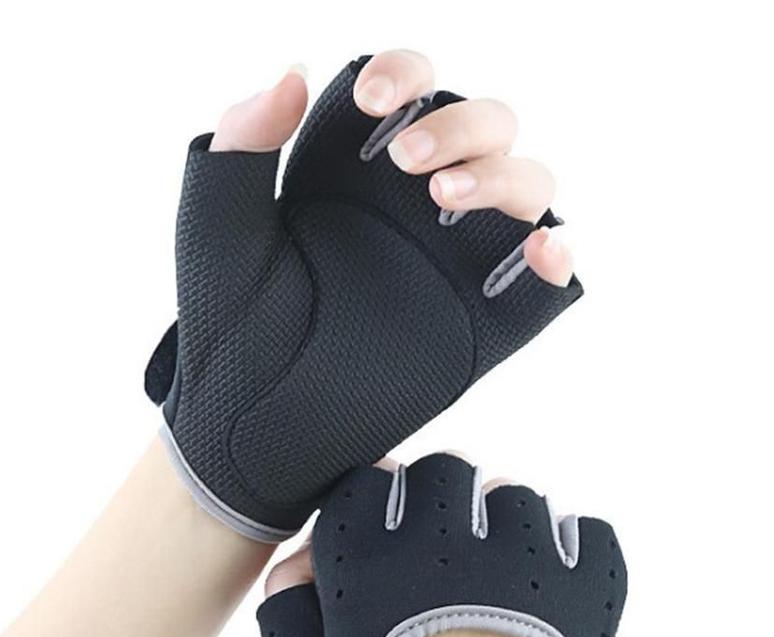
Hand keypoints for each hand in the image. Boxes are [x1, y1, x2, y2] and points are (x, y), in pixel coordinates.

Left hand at [147, 55, 582, 539]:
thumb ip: (240, 146)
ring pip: (526, 187)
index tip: (374, 103)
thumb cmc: (227, 328)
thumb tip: (294, 75)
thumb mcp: (215, 231)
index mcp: (354, 173)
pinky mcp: (479, 328)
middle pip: (486, 126)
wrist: (249, 425)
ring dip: (505, 176)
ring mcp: (452, 265)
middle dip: (461, 125)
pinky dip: (557, 258)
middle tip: (408, 165)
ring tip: (445, 199)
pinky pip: (541, 285)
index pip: (409, 91)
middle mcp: (412, 209)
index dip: (405, 75)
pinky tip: (539, 251)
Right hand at [257, 451, 626, 636]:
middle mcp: (447, 546)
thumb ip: (288, 602)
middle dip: (434, 502)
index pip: (373, 478)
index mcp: (371, 559)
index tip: (381, 536)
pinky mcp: (588, 595)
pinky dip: (572, 552)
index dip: (373, 507)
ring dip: (501, 525)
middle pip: (445, 470)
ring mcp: (524, 565)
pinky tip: (549, 590)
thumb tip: (306, 556)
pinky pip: (590, 532)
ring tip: (497, 578)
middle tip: (438, 554)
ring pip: (516, 494)